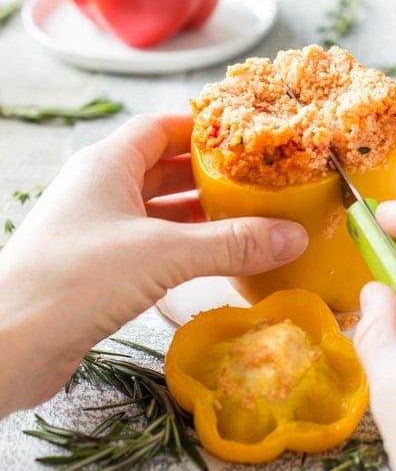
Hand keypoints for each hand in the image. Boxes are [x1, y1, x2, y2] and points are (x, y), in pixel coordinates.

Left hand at [0, 114, 306, 416]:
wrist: (9, 343)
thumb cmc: (76, 278)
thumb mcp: (163, 253)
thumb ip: (230, 244)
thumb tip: (292, 235)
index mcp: (107, 163)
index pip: (158, 127)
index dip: (199, 127)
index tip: (240, 135)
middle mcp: (99, 188)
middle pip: (160, 167)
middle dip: (205, 174)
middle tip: (253, 180)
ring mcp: (95, 228)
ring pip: (155, 208)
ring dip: (196, 213)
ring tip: (244, 218)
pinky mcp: (96, 266)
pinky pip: (148, 243)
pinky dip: (180, 246)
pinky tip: (211, 259)